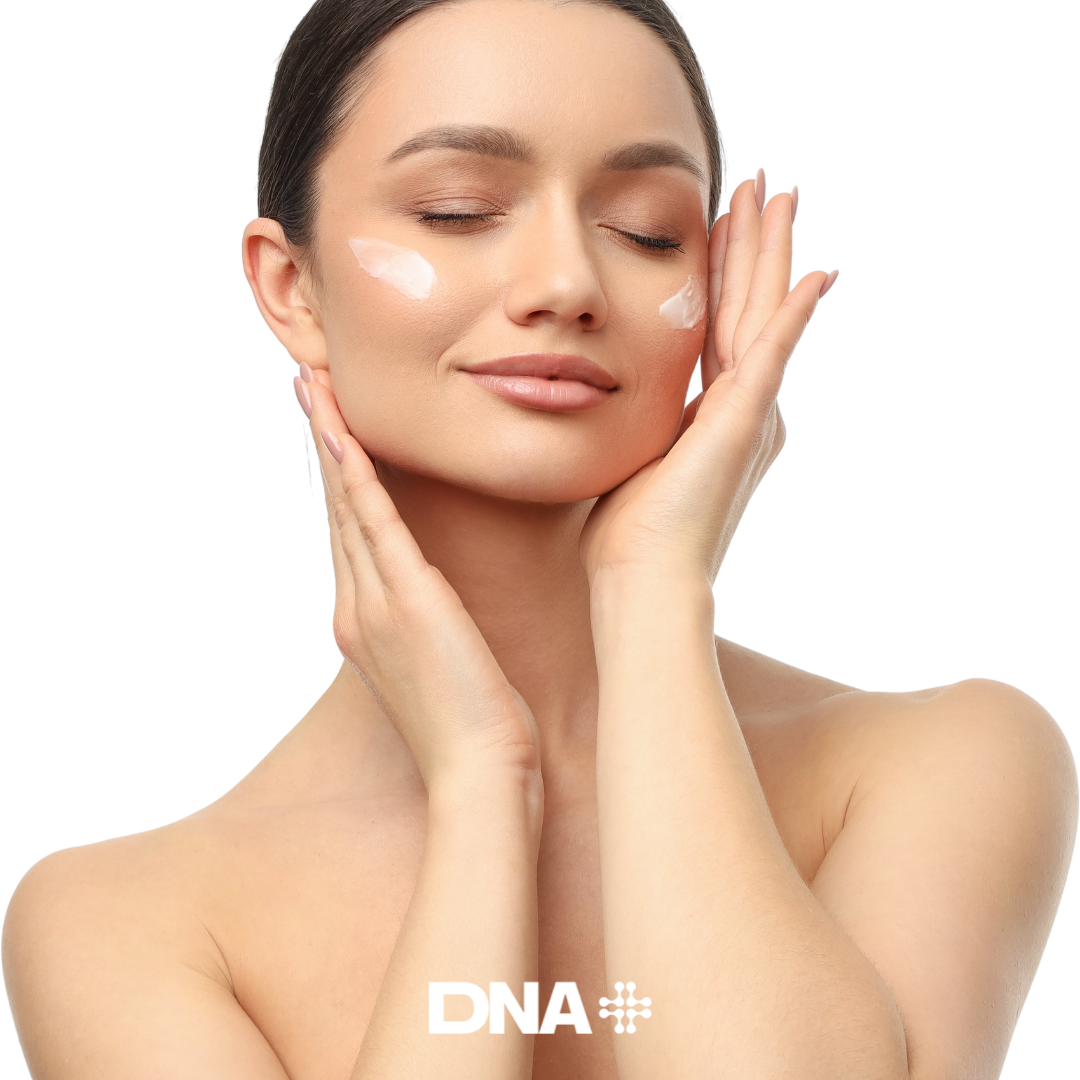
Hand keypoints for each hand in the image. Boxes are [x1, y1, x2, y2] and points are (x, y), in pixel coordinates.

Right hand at [295, 367, 542, 791]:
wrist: (479, 772)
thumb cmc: (473, 722)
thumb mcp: (445, 660)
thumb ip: (430, 619)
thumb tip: (438, 596)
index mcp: (366, 619)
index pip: (350, 531)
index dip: (338, 475)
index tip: (330, 426)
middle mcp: (357, 607)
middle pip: (337, 508)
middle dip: (323, 444)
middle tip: (307, 385)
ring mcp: (374, 605)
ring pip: (347, 506)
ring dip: (330, 443)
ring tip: (314, 388)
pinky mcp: (406, 603)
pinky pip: (375, 526)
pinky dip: (357, 477)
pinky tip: (346, 435)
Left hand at [581, 173, 836, 585]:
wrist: (642, 576)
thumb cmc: (626, 533)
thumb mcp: (632, 455)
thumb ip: (638, 421)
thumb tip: (602, 400)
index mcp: (716, 413)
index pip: (720, 323)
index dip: (724, 271)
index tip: (723, 223)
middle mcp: (743, 407)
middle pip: (749, 305)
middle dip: (754, 243)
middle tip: (765, 186)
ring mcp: (750, 412)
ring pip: (763, 312)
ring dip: (771, 253)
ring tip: (780, 195)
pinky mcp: (745, 421)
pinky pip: (775, 354)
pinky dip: (797, 315)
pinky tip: (819, 273)